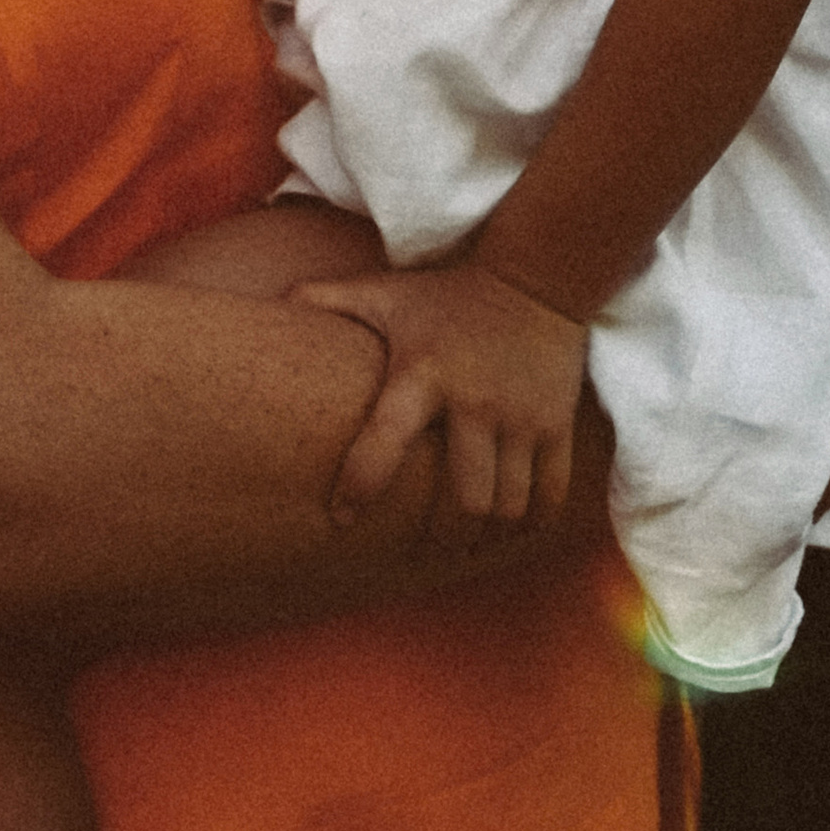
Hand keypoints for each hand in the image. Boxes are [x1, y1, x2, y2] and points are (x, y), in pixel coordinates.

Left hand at [293, 257, 588, 529]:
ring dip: (483, 537)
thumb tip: (273, 304)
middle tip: (418, 554)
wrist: (536, 277)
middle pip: (465, 500)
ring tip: (461, 547)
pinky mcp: (556, 425)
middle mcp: (475, 401)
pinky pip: (550, 494)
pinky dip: (530, 523)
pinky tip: (508, 531)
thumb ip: (328, 299)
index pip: (385, 440)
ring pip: (507, 506)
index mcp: (423, 374)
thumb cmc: (448, 294)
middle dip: (441, 539)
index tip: (340, 519)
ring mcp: (521, 417)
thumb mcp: (386, 293)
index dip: (360, 486)